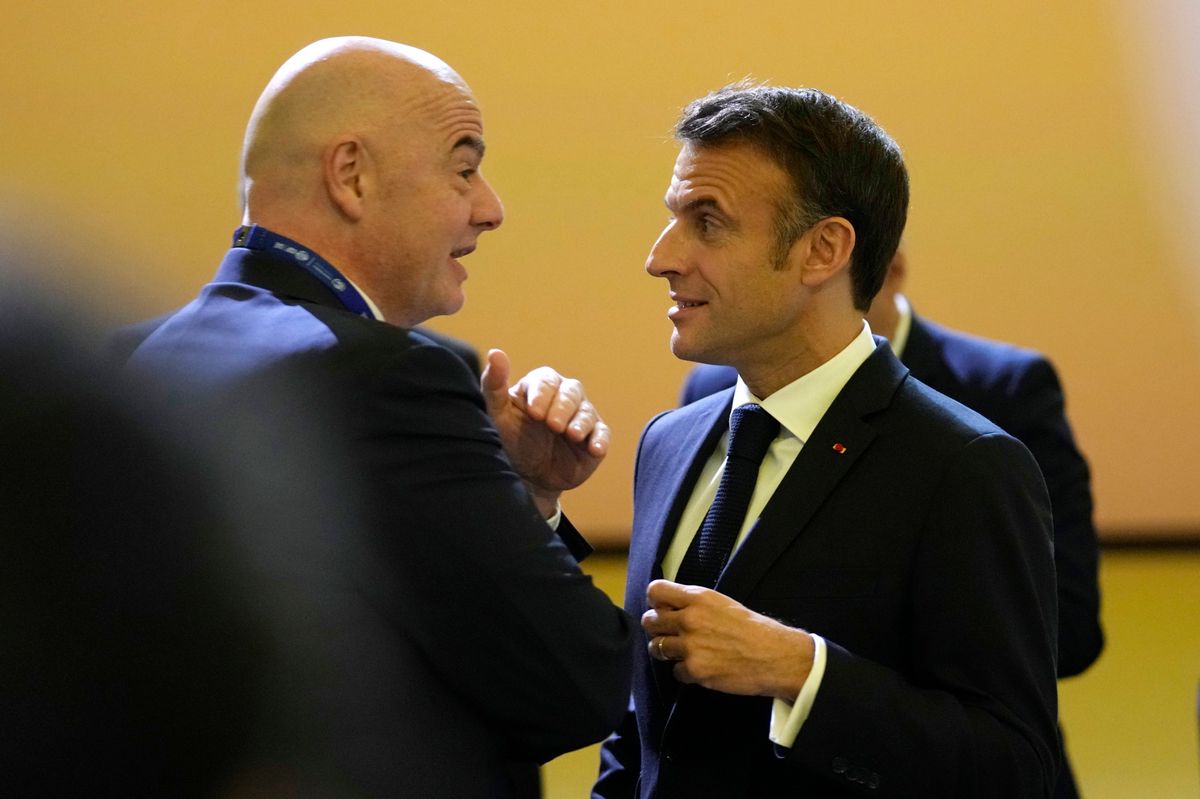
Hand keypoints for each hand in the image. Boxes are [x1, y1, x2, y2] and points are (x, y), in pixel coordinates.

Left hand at [481, 349, 609, 514]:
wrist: (530, 476)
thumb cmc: (515, 440)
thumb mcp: (499, 415)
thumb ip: (494, 385)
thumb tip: (495, 352)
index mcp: (542, 386)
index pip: (547, 380)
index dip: (542, 394)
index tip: (534, 412)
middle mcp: (565, 397)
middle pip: (571, 391)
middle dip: (562, 407)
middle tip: (553, 425)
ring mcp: (582, 416)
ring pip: (587, 411)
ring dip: (580, 422)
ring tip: (571, 435)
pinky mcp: (596, 436)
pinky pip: (602, 433)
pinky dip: (600, 440)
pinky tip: (594, 449)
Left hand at [642, 579, 813, 700]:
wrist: (775, 656)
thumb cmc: (753, 629)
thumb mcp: (722, 603)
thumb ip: (694, 603)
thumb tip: (668, 608)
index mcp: (698, 598)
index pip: (655, 591)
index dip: (655, 602)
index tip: (661, 609)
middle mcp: (690, 619)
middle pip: (649, 621)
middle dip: (656, 628)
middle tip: (668, 634)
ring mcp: (690, 646)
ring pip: (656, 648)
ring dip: (666, 652)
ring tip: (682, 652)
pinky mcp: (695, 670)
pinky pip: (675, 672)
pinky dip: (685, 672)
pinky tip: (701, 668)